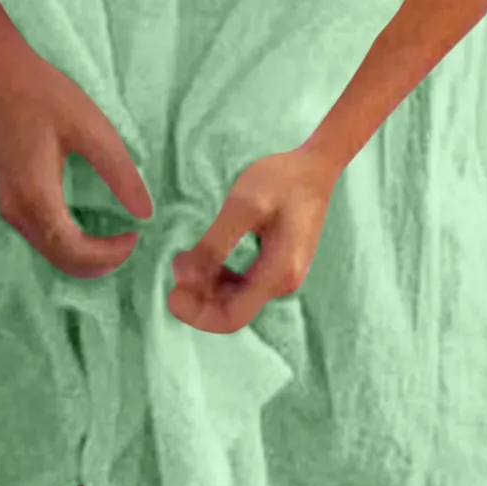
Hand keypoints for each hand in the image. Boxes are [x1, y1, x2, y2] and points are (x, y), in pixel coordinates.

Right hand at [0, 42, 153, 278]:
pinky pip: (41, 238)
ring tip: (115, 238)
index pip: (74, 250)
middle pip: (60, 260)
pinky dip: (68, 245)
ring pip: (49, 253)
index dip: (108, 255)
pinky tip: (89, 229)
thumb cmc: (45, 97)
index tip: (136, 234)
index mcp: (37, 195)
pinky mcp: (9, 199)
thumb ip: (119, 172)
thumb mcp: (91, 128)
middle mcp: (18, 211)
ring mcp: (9, 207)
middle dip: (99, 262)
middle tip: (130, 241)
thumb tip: (145, 212)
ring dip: (83, 256)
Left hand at [167, 146, 341, 332]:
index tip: (172, 292)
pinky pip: (244, 285)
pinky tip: (205, 258)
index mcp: (277, 274)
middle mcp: (283, 283)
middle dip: (198, 298)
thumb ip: (214, 244)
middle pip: (232, 311)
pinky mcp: (279, 265)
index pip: (231, 317)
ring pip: (236, 299)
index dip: (196, 314)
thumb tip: (184, 276)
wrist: (314, 168)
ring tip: (185, 259)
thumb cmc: (281, 181)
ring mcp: (282, 276)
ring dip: (206, 287)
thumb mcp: (242, 206)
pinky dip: (220, 278)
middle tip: (175, 268)